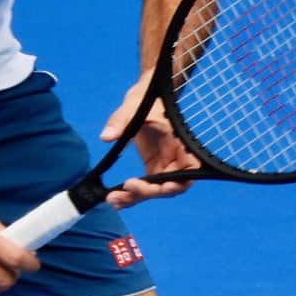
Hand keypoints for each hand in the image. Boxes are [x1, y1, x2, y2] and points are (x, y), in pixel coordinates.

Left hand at [99, 71, 196, 210]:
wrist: (143, 95)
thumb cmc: (145, 97)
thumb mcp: (132, 106)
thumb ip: (120, 121)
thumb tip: (107, 136)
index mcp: (179, 143)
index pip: (188, 170)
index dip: (179, 183)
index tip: (162, 186)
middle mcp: (174, 159)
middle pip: (168, 187)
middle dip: (148, 192)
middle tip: (127, 188)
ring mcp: (162, 165)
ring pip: (154, 191)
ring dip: (135, 198)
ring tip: (113, 200)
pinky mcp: (152, 167)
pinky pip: (144, 187)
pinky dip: (130, 195)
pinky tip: (115, 199)